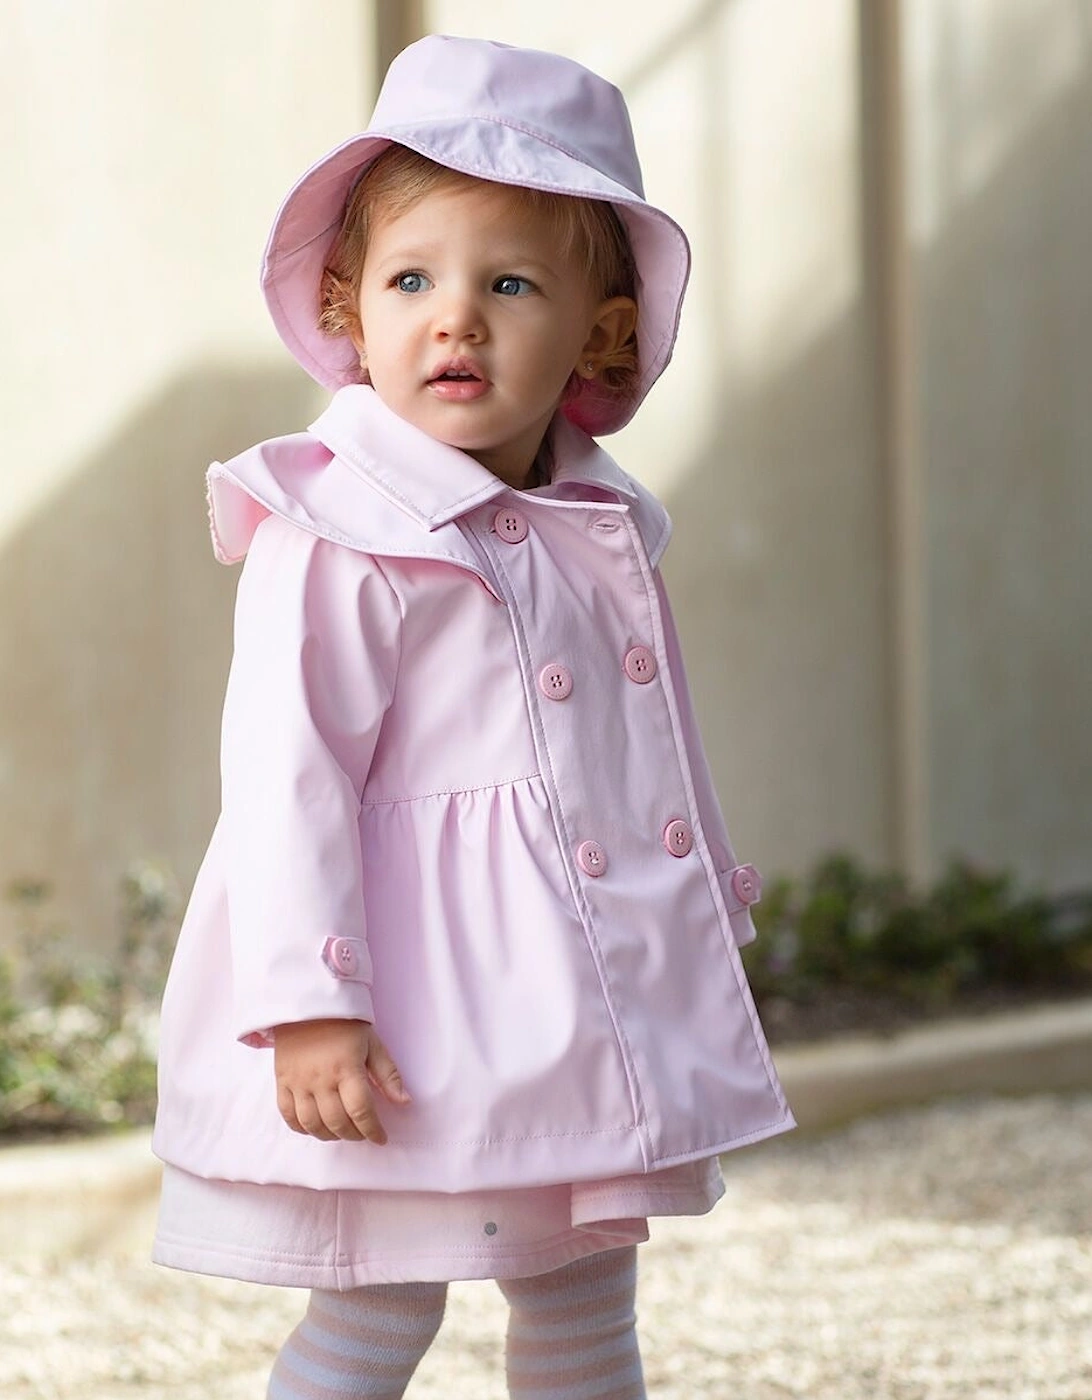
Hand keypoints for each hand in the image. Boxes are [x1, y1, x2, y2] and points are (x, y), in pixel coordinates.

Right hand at [273, 1018, 409, 1144]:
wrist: (308, 1003)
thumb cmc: (344, 1023)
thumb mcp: (372, 1043)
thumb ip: (388, 1075)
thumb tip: (404, 1102)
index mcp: (347, 1068)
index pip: (361, 1111)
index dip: (373, 1130)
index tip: (381, 1138)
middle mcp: (321, 1079)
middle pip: (337, 1122)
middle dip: (354, 1135)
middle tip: (363, 1133)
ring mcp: (298, 1082)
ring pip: (312, 1124)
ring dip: (329, 1135)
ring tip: (341, 1131)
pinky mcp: (282, 1081)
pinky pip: (288, 1115)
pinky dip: (302, 1128)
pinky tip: (315, 1126)